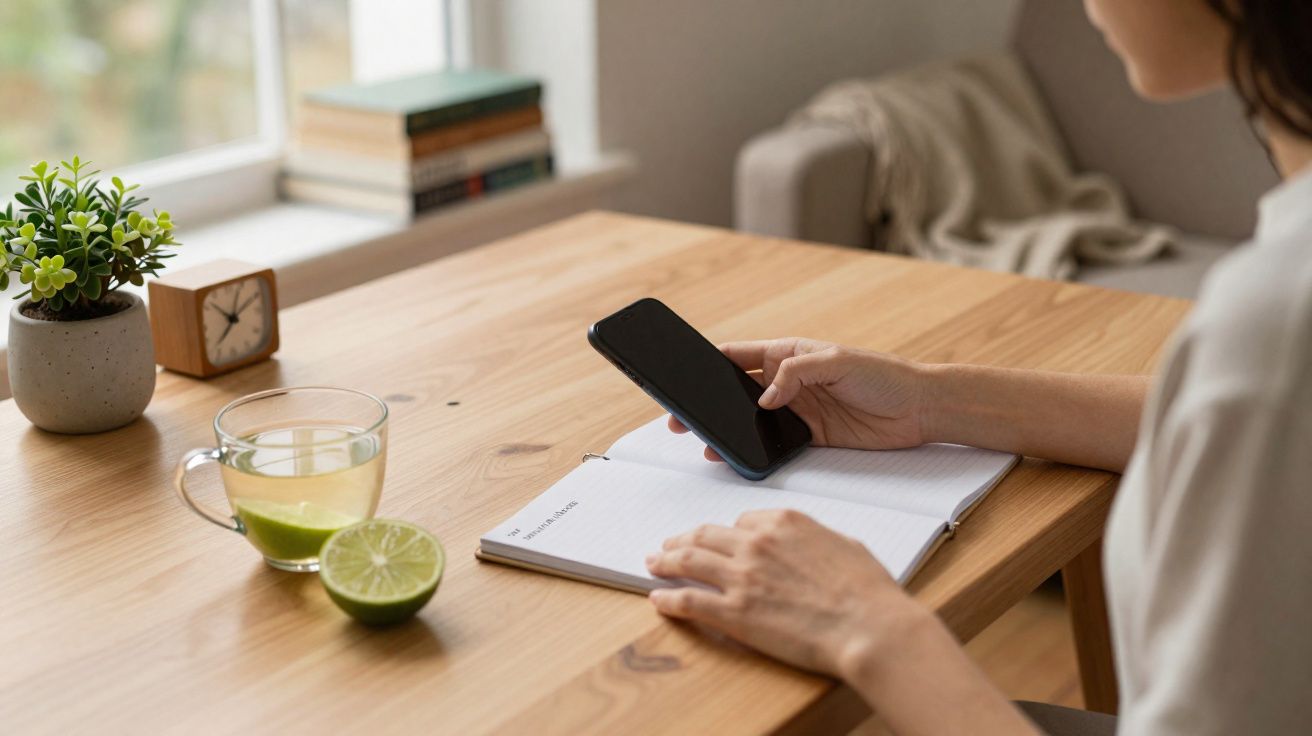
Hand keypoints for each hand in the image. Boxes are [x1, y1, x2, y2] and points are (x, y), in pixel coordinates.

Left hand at [646, 509, 926, 675]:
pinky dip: (668, 599)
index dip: (728, 534)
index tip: (720, 541)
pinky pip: (688, 600)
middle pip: (706, 535)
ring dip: (666, 561)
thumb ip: (815, 539)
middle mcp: (756, 543)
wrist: (868, 626)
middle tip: (670, 544)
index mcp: (784, 522)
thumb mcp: (844, 546)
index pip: (742, 522)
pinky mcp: (733, 612)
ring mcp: (741, 577)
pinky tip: (659, 600)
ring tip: (655, 563)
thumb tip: (808, 546)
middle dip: (683, 539)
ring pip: (688, 560)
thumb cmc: (867, 592)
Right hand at [670, 338, 930, 459]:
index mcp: (788, 354)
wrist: (919, 409)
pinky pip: (773, 443)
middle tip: (683, 418)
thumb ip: (796, 374)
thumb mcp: (836, 361)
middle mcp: (788, 382)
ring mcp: (796, 410)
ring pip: (750, 420)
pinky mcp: (809, 436)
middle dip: (709, 403)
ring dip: (729, 430)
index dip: (710, 363)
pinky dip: (755, 450)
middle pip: (736, 391)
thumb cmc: (883, 374)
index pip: (738, 355)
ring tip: (705, 442)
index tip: (685, 374)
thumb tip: (764, 397)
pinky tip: (739, 456)